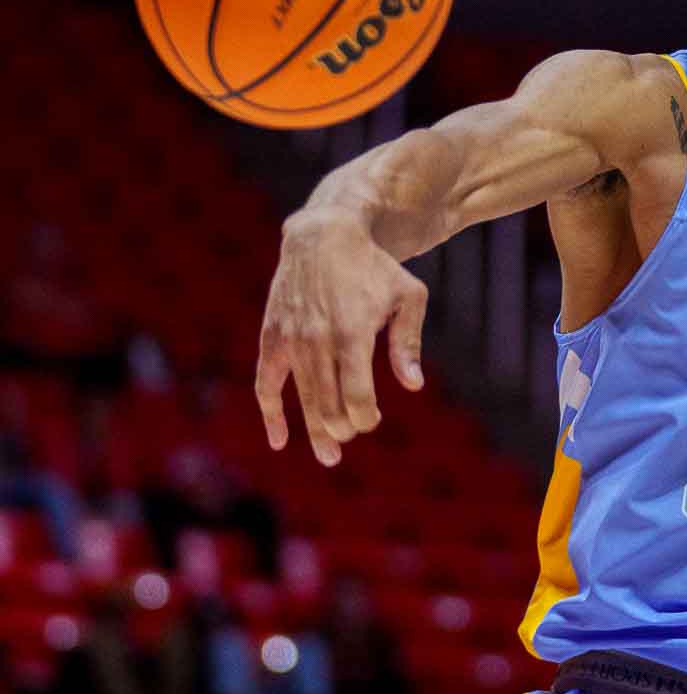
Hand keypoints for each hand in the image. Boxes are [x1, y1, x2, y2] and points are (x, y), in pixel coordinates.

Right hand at [256, 208, 428, 464]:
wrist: (323, 237)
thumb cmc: (374, 269)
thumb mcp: (408, 296)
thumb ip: (408, 342)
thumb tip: (413, 385)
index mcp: (352, 333)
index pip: (356, 395)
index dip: (364, 417)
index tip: (371, 420)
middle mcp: (318, 340)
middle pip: (327, 404)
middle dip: (341, 429)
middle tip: (351, 437)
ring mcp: (291, 340)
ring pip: (301, 399)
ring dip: (314, 431)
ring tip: (329, 456)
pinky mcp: (272, 338)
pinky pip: (266, 384)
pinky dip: (272, 414)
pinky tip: (280, 440)